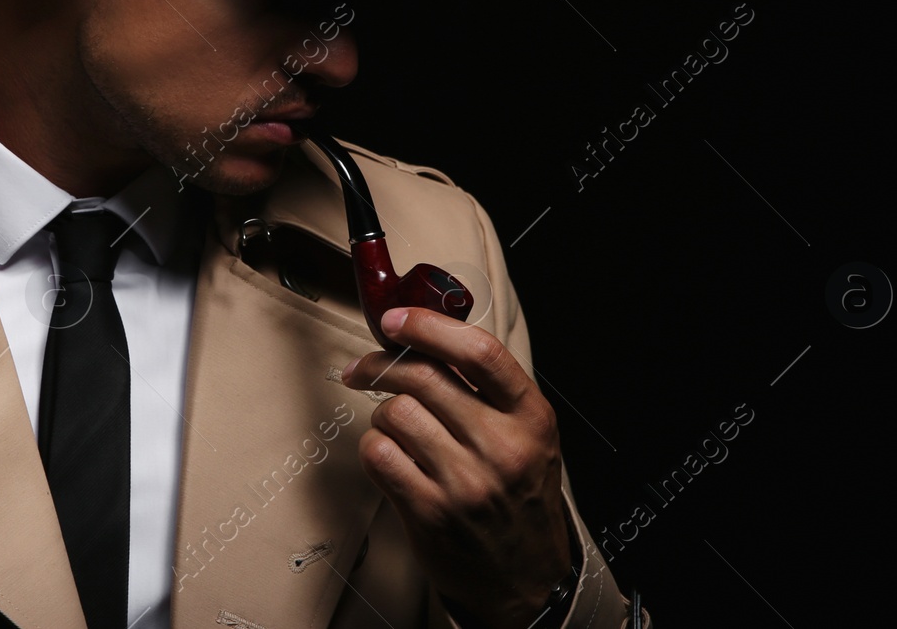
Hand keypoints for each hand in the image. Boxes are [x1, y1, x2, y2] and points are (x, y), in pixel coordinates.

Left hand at [341, 306, 571, 627]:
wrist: (527, 576)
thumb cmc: (520, 495)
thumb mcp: (528, 434)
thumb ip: (487, 389)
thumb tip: (423, 337)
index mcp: (530, 417)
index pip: (478, 352)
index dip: (428, 326)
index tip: (395, 320)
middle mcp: (502, 447)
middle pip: (423, 377)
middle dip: (382, 364)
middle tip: (366, 367)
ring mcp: (466, 483)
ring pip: (394, 413)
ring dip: (383, 414)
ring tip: (395, 427)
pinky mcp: (431, 513)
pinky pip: (378, 455)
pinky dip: (374, 447)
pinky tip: (390, 455)